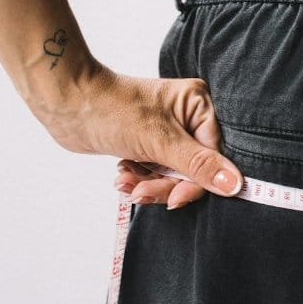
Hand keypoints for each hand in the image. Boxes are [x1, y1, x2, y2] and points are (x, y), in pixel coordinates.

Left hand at [33, 62, 243, 209]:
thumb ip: (199, 165)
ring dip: (149, 183)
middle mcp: (187, 117)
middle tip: (143, 193)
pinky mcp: (149, 143)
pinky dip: (139, 178)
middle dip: (165, 184)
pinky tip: (122, 176)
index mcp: (199, 105)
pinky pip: (155, 171)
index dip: (196, 181)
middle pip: (193, 168)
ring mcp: (167, 131)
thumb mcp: (160, 141)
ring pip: (172, 173)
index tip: (175, 199)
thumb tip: (235, 184)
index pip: (213, 155)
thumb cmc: (112, 109)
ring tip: (125, 182)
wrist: (67, 104)